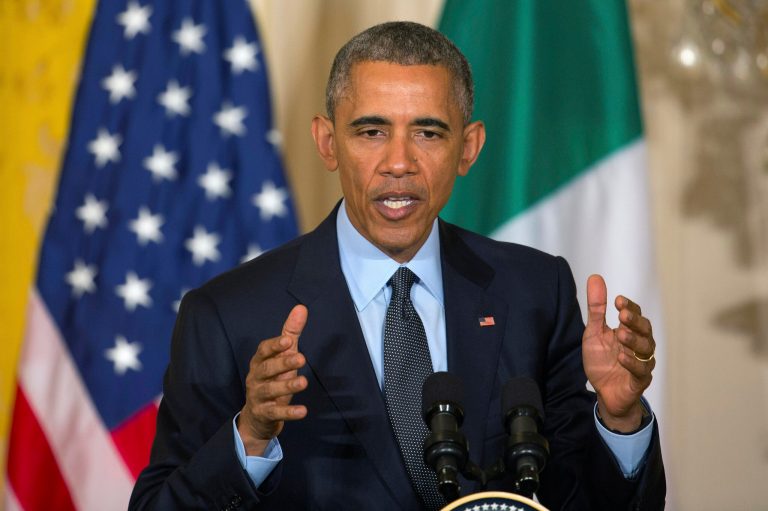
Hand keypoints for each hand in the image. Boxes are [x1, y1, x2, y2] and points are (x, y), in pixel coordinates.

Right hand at [238, 304, 308, 455]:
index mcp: (259, 361)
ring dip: (287, 386)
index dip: (275, 345)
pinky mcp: (264, 414)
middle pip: (267, 369)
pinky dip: (288, 412)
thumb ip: (291, 333)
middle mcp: (255, 377)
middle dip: (283, 363)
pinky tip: (303, 411)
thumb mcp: (282, 356)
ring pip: (270, 390)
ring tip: (304, 382)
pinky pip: (275, 413)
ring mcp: (258, 396)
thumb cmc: (272, 379)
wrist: (257, 417)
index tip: (289, 340)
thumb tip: (302, 307)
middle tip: (301, 358)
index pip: (263, 350)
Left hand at [582, 275, 654, 431]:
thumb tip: (595, 277)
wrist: (604, 393)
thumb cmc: (601, 361)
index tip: (617, 300)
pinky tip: (622, 357)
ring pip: (646, 349)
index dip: (629, 306)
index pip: (634, 314)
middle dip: (635, 321)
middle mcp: (638, 344)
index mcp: (628, 331)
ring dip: (634, 340)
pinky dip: (633, 363)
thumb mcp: (594, 333)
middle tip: (622, 315)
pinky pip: (641, 371)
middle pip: (645, 329)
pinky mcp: (639, 380)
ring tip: (621, 334)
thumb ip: (596, 308)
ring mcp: (641, 362)